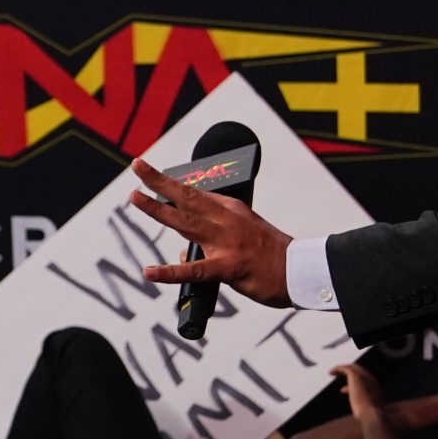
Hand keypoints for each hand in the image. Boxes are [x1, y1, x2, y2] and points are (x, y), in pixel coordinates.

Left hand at [128, 158, 291, 305]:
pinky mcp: (229, 267)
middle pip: (187, 198)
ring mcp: (227, 242)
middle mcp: (226, 221)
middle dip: (159, 182)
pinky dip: (170, 271)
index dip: (170, 184)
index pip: (195, 194)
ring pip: (186, 222)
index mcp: (231, 211)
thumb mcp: (240, 240)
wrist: (302, 271)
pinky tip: (150, 272)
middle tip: (137, 167)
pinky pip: (194, 270)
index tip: (149, 172)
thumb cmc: (271, 257)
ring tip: (136, 198)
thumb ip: (209, 245)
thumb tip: (183, 256)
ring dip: (158, 209)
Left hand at [331, 363, 384, 417]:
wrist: (372, 414)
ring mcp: (364, 377)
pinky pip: (346, 368)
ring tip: (331, 373)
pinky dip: (338, 369)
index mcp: (376, 389)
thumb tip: (359, 414)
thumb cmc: (369, 418)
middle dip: (350, 372)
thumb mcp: (366, 413)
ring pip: (353, 368)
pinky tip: (330, 372)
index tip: (343, 390)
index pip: (364, 381)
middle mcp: (371, 380)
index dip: (354, 384)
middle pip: (360, 371)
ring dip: (342, 369)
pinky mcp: (356, 376)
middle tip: (339, 375)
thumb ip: (363, 409)